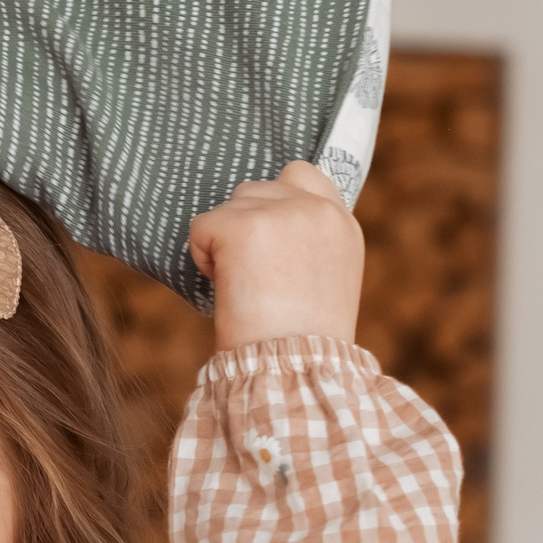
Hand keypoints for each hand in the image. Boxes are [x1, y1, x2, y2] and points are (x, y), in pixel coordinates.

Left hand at [188, 161, 363, 350]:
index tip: (262, 237)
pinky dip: (201, 256)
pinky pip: (201, 226)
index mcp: (341, 224)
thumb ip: (306, 244)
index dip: (273, 200)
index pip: (301, 175)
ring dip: (223, 242)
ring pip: (228, 207)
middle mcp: (316, 209)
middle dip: (243, 225)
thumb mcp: (325, 282)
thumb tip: (265, 236)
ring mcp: (281, 212)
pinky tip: (225, 287)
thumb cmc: (302, 342)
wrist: (295, 366)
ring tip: (244, 286)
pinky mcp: (243, 225)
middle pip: (255, 189)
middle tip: (253, 277)